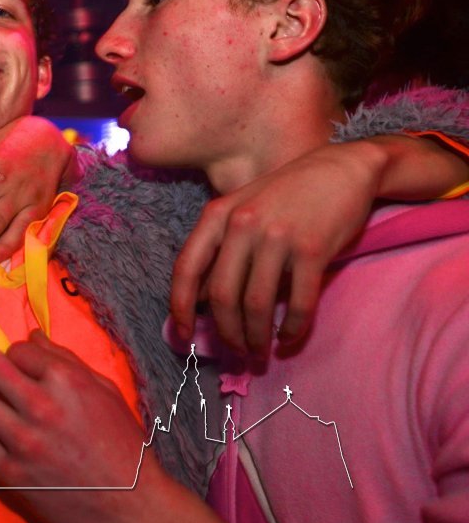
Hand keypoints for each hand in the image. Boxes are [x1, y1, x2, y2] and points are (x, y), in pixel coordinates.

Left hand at [0, 330, 220, 522]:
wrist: (131, 507)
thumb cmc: (123, 447)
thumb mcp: (105, 392)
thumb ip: (67, 361)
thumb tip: (33, 338)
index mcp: (67, 381)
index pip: (18, 350)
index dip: (17, 354)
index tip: (17, 360)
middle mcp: (41, 406)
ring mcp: (22, 441)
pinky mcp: (10, 472)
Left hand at [171, 140, 385, 356]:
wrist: (342, 168)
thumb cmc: (288, 193)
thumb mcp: (242, 209)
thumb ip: (221, 247)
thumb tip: (199, 300)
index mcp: (218, 214)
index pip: (187, 267)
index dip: (180, 306)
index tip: (182, 335)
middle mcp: (242, 224)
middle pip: (222, 296)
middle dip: (226, 333)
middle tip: (237, 353)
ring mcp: (276, 236)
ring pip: (256, 305)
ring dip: (256, 338)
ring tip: (260, 353)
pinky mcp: (312, 249)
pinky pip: (297, 302)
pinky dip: (291, 328)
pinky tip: (289, 338)